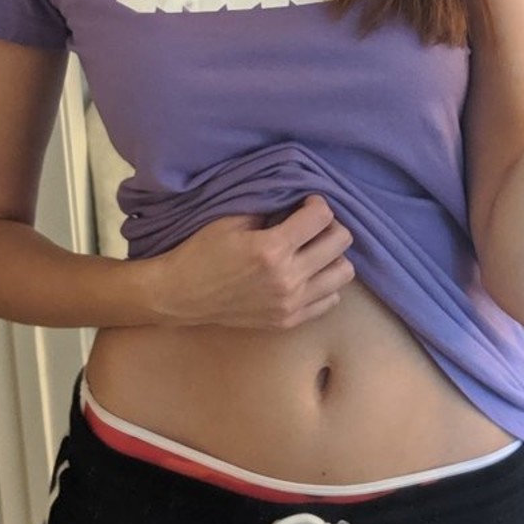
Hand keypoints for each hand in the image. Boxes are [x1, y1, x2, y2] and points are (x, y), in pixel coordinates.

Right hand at [158, 195, 355, 329]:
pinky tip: (306, 274)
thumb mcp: (232, 220)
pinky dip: (324, 284)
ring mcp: (291, 304)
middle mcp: (288, 279)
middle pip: (340, 242)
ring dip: (332, 256)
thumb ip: (270, 208)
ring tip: (313, 251)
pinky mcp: (288, 321)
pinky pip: (330, 300)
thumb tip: (298, 201)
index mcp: (272, 249)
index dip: (316, 204)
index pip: (322, 217)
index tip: (306, 203)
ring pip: (343, 273)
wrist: (181, 295)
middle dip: (330, 226)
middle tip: (312, 225)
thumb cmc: (202, 252)